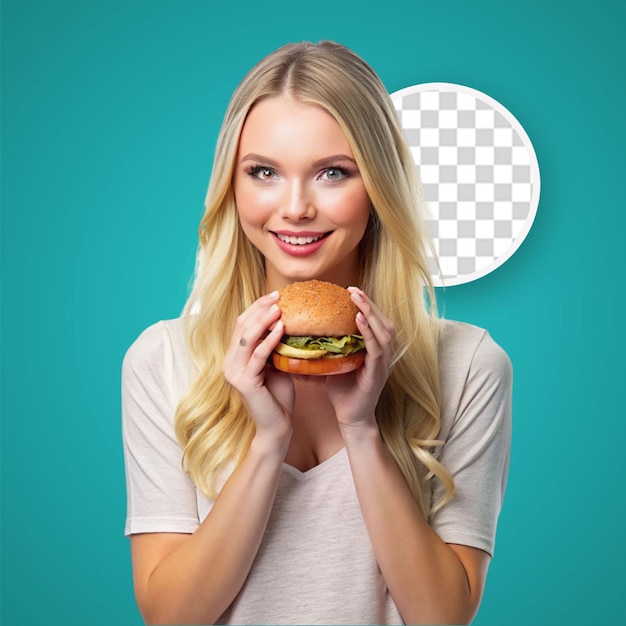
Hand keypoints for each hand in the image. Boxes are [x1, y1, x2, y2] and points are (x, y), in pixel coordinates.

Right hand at [222, 291, 294, 443]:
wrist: (277, 426)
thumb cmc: (279, 396)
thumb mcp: (276, 364)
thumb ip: (275, 345)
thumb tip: (289, 320)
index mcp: (234, 356)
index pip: (242, 324)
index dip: (257, 307)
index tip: (275, 294)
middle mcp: (229, 362)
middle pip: (242, 326)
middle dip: (260, 308)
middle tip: (279, 295)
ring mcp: (234, 372)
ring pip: (247, 338)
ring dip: (264, 320)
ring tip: (279, 307)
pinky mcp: (244, 382)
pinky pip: (258, 355)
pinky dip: (270, 340)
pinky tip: (281, 328)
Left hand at [325, 287, 394, 431]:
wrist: (351, 419)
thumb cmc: (342, 392)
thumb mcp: (333, 364)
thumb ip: (325, 349)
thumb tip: (299, 335)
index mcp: (374, 350)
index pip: (374, 321)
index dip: (366, 305)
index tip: (351, 290)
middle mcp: (382, 354)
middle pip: (382, 321)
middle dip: (369, 303)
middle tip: (354, 289)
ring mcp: (382, 363)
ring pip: (383, 331)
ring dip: (371, 313)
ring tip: (357, 299)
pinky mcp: (377, 373)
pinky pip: (377, 349)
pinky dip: (369, 333)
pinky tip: (359, 321)